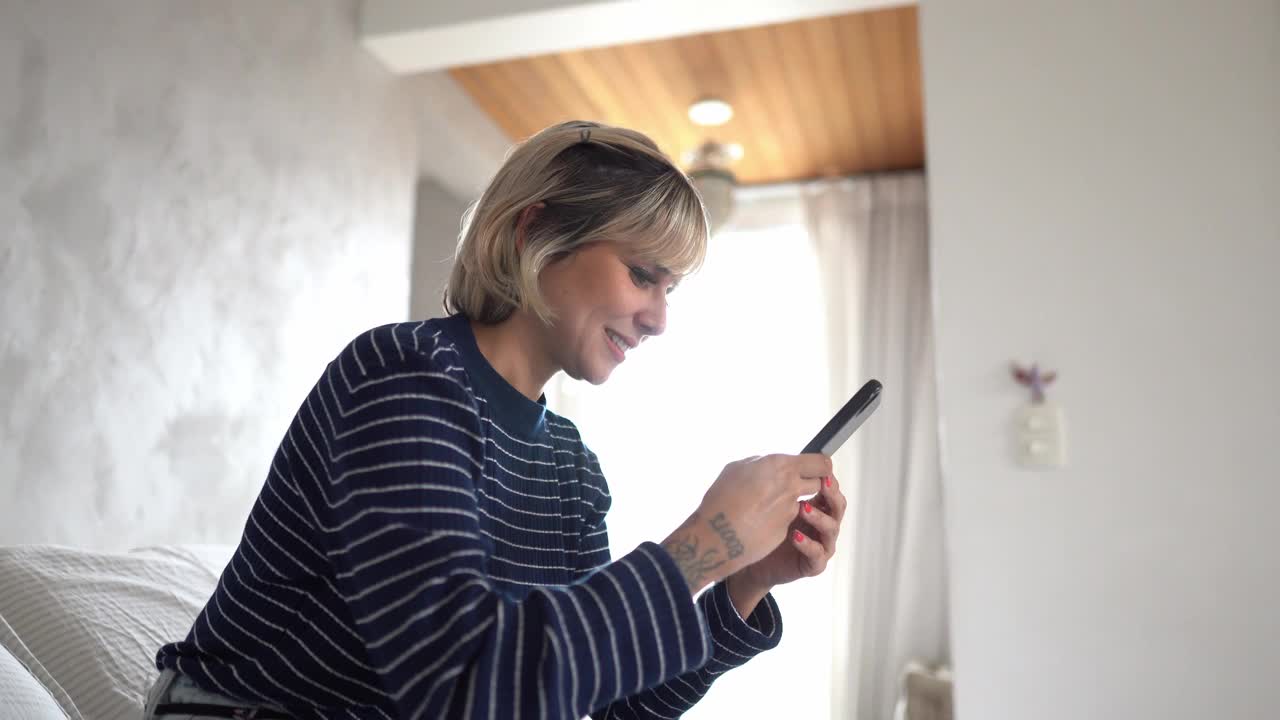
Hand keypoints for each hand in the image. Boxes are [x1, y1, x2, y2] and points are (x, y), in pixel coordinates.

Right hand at [661, 453, 830, 594]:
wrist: (715, 535)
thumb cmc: (721, 498)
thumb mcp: (736, 468)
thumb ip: (760, 463)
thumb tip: (770, 464)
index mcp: (781, 466)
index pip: (821, 463)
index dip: (821, 466)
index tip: (815, 467)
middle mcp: (791, 487)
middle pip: (819, 483)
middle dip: (809, 483)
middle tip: (792, 485)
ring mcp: (791, 511)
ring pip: (801, 503)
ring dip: (789, 502)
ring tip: (765, 505)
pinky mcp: (786, 530)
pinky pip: (787, 521)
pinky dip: (777, 520)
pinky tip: (757, 521)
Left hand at [734, 473, 847, 591]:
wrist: (753, 562)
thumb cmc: (767, 529)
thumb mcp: (776, 502)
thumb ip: (786, 485)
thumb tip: (785, 458)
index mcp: (818, 508)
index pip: (831, 490)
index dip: (829, 480)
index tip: (822, 469)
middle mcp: (823, 525)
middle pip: (838, 507)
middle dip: (831, 494)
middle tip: (822, 484)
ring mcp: (821, 545)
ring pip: (831, 529)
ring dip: (818, 517)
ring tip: (802, 508)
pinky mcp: (813, 564)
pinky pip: (817, 554)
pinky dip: (808, 544)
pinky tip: (795, 536)